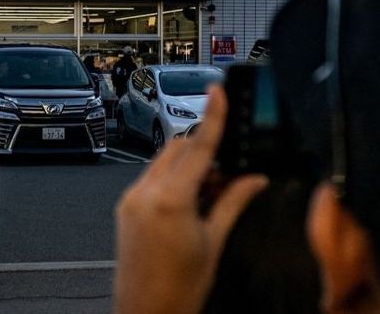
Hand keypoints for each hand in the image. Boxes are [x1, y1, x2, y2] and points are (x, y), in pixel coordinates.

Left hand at [113, 85, 268, 313]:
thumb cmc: (179, 289)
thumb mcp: (214, 241)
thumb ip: (234, 202)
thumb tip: (254, 179)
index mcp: (171, 200)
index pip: (198, 147)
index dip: (212, 116)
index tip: (217, 91)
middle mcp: (145, 194)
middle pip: (179, 149)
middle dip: (204, 151)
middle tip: (229, 173)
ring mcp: (131, 201)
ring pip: (164, 162)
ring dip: (188, 167)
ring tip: (210, 195)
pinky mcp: (125, 209)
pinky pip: (151, 179)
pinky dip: (172, 180)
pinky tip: (189, 203)